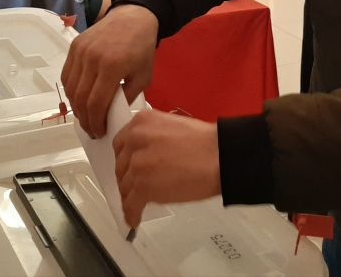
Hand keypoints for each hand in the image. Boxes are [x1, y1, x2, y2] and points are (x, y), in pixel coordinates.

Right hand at [61, 5, 157, 136]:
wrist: (133, 17)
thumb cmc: (142, 48)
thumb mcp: (144, 76)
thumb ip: (127, 97)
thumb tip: (111, 116)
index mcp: (111, 66)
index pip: (96, 103)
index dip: (96, 122)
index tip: (100, 132)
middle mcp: (92, 58)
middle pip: (80, 98)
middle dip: (85, 119)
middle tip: (92, 130)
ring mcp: (80, 51)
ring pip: (70, 88)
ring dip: (76, 107)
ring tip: (86, 117)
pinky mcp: (74, 46)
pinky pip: (67, 75)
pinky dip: (70, 91)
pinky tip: (79, 99)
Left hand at [114, 111, 220, 228]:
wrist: (220, 157)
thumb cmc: (205, 143)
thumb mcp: (171, 126)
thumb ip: (153, 138)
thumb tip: (146, 155)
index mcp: (142, 122)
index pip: (122, 144)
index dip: (125, 159)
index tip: (128, 167)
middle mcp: (135, 140)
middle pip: (121, 165)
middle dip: (127, 178)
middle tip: (134, 186)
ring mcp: (137, 164)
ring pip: (125, 186)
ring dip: (130, 196)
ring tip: (135, 205)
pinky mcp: (143, 186)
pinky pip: (130, 204)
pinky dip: (131, 213)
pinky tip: (134, 218)